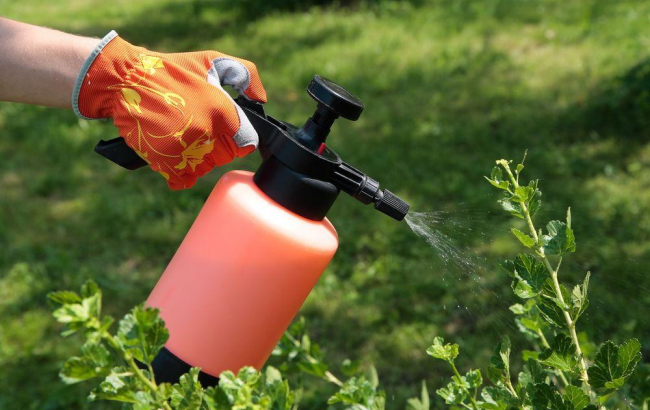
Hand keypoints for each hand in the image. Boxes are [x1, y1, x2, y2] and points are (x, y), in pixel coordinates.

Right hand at [74, 32, 265, 188]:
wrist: (125, 79)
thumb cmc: (171, 70)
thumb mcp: (213, 60)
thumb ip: (246, 76)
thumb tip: (260, 100)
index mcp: (222, 111)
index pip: (247, 142)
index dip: (237, 136)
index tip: (225, 129)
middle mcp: (206, 133)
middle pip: (225, 156)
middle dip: (217, 146)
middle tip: (199, 129)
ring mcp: (185, 149)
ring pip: (205, 168)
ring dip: (198, 159)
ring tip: (184, 138)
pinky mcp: (164, 161)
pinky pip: (183, 180)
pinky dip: (180, 173)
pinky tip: (175, 157)